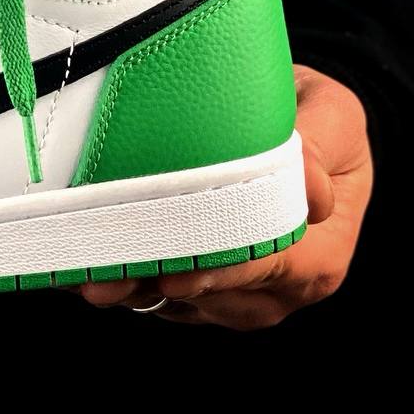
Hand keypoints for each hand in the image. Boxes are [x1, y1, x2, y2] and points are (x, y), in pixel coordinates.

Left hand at [76, 65, 372, 327]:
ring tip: (82, 271)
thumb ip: (319, 142)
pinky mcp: (205, 291)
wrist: (301, 127)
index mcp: (320, 256)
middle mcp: (281, 288)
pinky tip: (87, 264)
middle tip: (100, 278)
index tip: (167, 267)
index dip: (211, 267)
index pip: (259, 267)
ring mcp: (240, 295)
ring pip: (180, 301)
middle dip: (154, 282)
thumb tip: (311, 189)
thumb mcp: (331, 112)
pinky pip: (163, 297)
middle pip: (211, 294)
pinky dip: (127, 281)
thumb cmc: (315, 116)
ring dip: (132, 286)